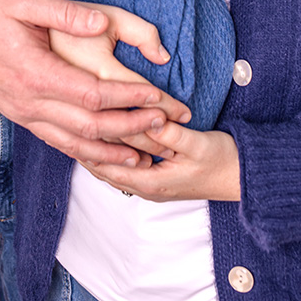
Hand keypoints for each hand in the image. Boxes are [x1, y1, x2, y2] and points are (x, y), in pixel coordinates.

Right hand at [0, 0, 182, 164]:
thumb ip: (65, 13)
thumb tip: (101, 22)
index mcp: (34, 72)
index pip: (91, 94)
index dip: (127, 98)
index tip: (157, 97)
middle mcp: (28, 101)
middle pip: (88, 125)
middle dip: (129, 128)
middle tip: (163, 126)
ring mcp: (22, 112)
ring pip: (72, 143)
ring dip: (110, 151)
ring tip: (143, 155)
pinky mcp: (19, 115)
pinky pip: (56, 141)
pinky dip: (84, 152)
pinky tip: (104, 155)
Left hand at [82, 120, 240, 201]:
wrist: (241, 177)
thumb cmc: (222, 161)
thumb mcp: (197, 144)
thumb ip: (170, 133)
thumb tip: (147, 116)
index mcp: (151, 180)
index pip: (109, 160)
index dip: (89, 141)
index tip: (71, 119)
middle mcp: (144, 185)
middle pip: (102, 166)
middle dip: (81, 145)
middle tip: (59, 121)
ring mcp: (147, 181)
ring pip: (109, 165)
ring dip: (91, 148)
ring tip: (68, 127)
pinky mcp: (152, 173)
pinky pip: (120, 162)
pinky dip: (106, 149)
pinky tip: (98, 135)